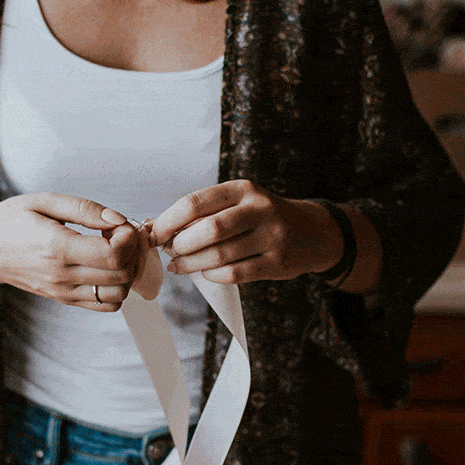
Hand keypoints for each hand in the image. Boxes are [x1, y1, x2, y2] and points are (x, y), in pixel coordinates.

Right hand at [0, 193, 145, 310]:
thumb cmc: (8, 222)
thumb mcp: (43, 201)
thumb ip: (84, 209)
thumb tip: (119, 219)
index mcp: (57, 247)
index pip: (113, 255)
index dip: (128, 238)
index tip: (120, 224)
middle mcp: (61, 275)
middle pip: (121, 275)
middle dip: (132, 253)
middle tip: (119, 234)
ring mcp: (63, 292)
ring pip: (118, 295)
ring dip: (126, 272)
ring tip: (112, 251)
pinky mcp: (63, 299)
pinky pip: (104, 305)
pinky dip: (115, 288)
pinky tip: (104, 267)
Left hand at [151, 180, 342, 283]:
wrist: (312, 232)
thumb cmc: (261, 217)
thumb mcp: (238, 202)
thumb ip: (202, 212)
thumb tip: (153, 226)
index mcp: (243, 189)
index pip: (196, 202)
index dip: (169, 221)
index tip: (154, 234)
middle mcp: (259, 208)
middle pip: (209, 229)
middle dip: (180, 244)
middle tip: (169, 252)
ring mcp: (272, 236)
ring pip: (221, 254)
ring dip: (192, 264)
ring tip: (179, 266)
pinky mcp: (277, 262)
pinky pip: (236, 273)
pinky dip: (213, 275)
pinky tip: (205, 273)